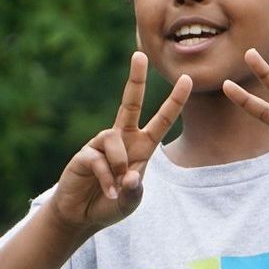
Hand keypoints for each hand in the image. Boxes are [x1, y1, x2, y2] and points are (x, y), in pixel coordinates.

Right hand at [49, 52, 191, 231]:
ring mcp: (101, 145)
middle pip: (130, 103)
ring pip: (114, 138)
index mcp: (141, 146)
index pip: (162, 120)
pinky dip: (106, 178)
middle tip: (139, 54)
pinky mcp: (84, 154)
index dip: (174, 101)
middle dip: (135, 79)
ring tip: (116, 186)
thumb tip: (130, 175)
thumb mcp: (131, 200)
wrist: (81, 215)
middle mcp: (122, 139)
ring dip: (119, 164)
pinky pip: (99, 159)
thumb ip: (134, 190)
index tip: (187, 79)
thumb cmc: (110, 204)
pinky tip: (107, 192)